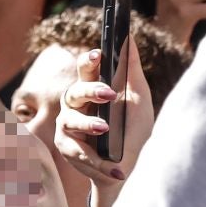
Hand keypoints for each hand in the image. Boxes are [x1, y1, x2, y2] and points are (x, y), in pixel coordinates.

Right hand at [55, 44, 152, 206]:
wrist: (128, 165)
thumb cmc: (132, 129)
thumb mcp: (138, 100)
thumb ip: (132, 71)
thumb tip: (128, 39)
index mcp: (92, 90)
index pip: (86, 70)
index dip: (89, 61)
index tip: (98, 54)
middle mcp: (75, 105)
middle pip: (74, 92)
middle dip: (90, 91)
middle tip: (109, 94)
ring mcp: (67, 126)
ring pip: (71, 120)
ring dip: (88, 124)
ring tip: (105, 128)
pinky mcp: (67, 147)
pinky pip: (75, 149)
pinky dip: (95, 158)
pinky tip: (114, 168)